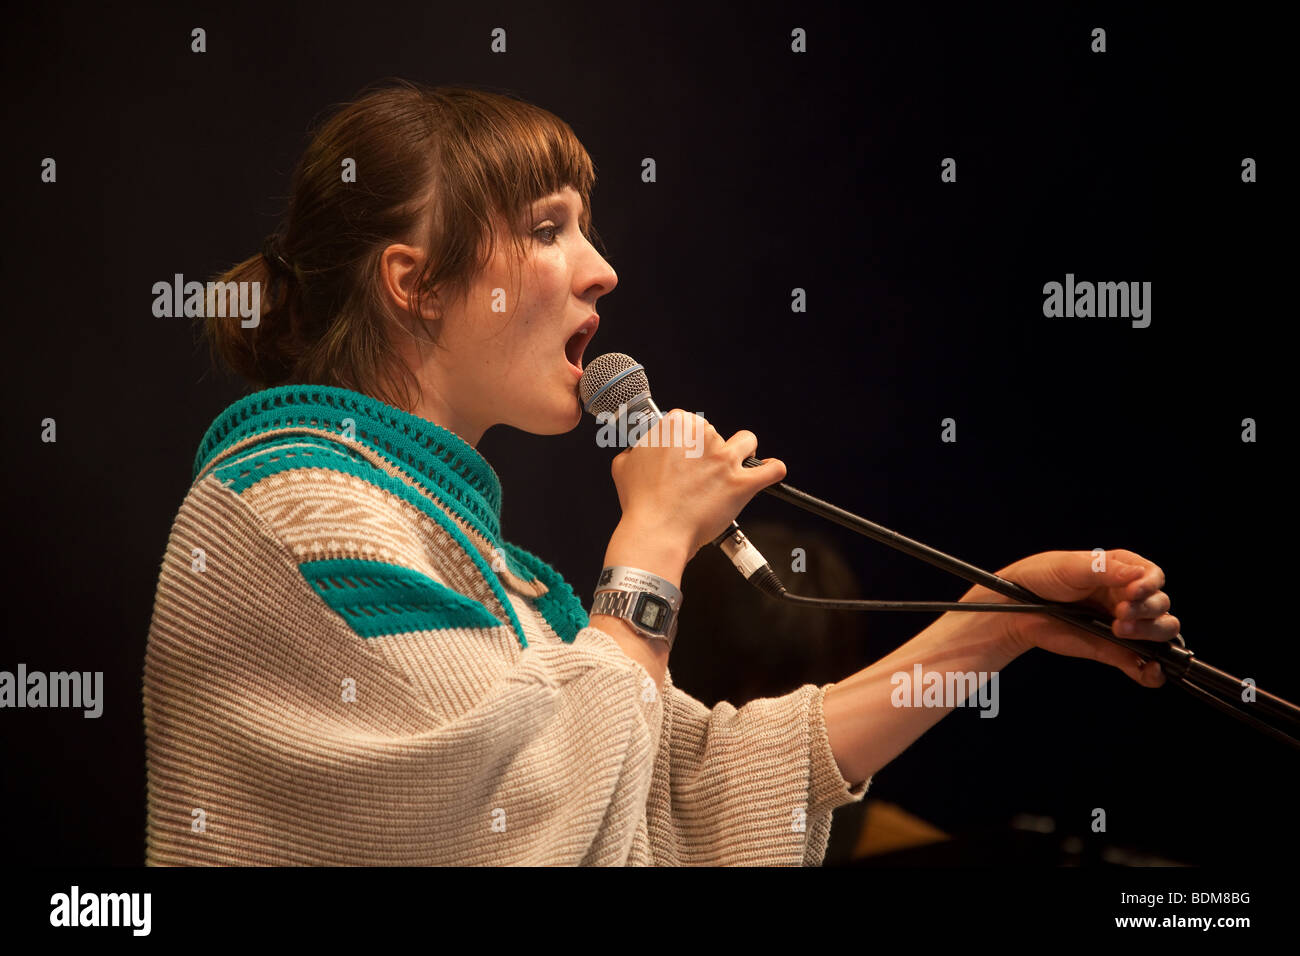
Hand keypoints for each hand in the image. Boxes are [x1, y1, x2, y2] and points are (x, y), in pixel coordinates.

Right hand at [610, 409, 786, 557]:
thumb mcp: (624, 466)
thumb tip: (640, 451)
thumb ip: (637, 450)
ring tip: (732, 470)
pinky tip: (769, 472)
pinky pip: (772, 469)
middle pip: (716, 433)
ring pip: (747, 442)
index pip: (688, 421)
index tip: (683, 456)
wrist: (657, 532)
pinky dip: (772, 470)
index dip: (685, 441)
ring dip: (742, 453)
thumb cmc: (641, 503)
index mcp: (675, 425)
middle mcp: (703, 436)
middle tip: (698, 475)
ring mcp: (724, 459)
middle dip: (710, 451)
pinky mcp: (742, 482)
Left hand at [967, 549, 1177, 686]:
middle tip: (1120, 613)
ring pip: (1161, 632)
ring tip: (1120, 631)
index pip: (1154, 577)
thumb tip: (1139, 574)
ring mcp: (1124, 625)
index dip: (1150, 585)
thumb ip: (1105, 570)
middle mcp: (1128, 598)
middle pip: (1161, 606)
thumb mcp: (1071, 566)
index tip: (1134, 591)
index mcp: (1121, 571)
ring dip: (1151, 634)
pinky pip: (1143, 665)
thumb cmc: (1040, 578)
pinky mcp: (1114, 651)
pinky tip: (1150, 670)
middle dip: (1148, 611)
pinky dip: (1152, 672)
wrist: (1016, 608)